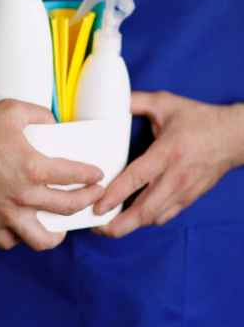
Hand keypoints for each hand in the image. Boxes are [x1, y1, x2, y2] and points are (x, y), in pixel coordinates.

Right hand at [0, 99, 104, 250]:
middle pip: (68, 208)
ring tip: (61, 228)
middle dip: (87, 202)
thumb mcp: (11, 110)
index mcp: (34, 167)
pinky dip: (18, 238)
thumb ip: (39, 113)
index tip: (97, 175)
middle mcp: (24, 195)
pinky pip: (8, 241)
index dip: (92, 176)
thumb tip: (54, 122)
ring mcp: (6, 213)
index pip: (75, 176)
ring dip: (57, 235)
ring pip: (41, 239)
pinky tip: (22, 228)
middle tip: (92, 196)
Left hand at [92, 91, 243, 238]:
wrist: (234, 137)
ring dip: (129, 224)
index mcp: (167, 153)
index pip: (137, 179)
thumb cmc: (200, 120)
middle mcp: (175, 177)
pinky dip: (146, 219)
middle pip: (144, 211)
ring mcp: (183, 191)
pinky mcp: (188, 199)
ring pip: (153, 218)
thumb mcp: (165, 103)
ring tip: (108, 222)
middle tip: (97, 227)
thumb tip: (112, 99)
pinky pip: (163, 216)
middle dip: (118, 225)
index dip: (115, 195)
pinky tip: (131, 214)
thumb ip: (136, 101)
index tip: (98, 206)